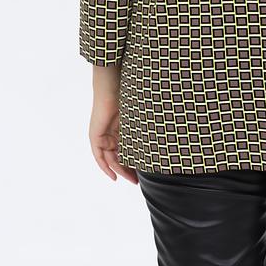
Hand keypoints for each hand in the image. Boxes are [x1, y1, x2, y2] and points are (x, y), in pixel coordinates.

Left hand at [87, 67, 138, 184]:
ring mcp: (103, 133)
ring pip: (110, 158)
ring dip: (120, 170)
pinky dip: (105, 166)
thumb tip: (169, 127)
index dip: (135, 159)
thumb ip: (147, 121)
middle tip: (138, 181)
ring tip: (131, 180)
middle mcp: (112, 131)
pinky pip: (99, 156)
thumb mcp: (140, 112)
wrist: (112, 84)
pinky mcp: (96, 135)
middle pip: (119, 155)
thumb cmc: (127, 91)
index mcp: (122, 126)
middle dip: (129, 169)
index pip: (127, 147)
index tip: (145, 169)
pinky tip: (113, 175)